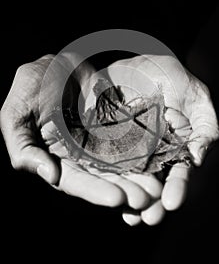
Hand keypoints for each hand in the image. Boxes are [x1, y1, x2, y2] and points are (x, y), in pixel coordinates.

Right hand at [0, 54, 158, 209]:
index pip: (74, 181)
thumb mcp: (15, 116)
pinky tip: (158, 158)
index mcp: (55, 158)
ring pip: (120, 162)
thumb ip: (24, 149)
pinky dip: (143, 149)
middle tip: (146, 198)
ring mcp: (98, 141)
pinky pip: (130, 137)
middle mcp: (78, 155)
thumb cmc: (29, 88)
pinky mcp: (113, 125)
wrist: (55, 64)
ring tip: (157, 187)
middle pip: (103, 177)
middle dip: (124, 188)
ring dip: (137, 175)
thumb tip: (49, 176)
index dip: (94, 190)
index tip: (116, 199)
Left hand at [107, 54, 218, 224]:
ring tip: (128, 214)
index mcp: (175, 146)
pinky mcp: (106, 138)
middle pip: (153, 182)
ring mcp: (128, 147)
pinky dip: (104, 174)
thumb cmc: (172, 77)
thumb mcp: (196, 96)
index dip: (177, 188)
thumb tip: (198, 159)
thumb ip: (204, 126)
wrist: (138, 62)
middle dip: (152, 202)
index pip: (179, 172)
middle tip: (148, 218)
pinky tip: (102, 188)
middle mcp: (152, 152)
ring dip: (128, 195)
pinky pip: (104, 158)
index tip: (172, 202)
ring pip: (129, 177)